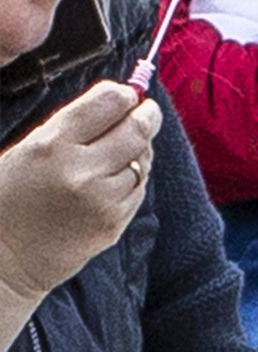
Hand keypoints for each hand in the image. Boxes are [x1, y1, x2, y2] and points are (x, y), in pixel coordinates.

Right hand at [0, 81, 157, 301]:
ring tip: (127, 148)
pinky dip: (134, 179)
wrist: (2, 257)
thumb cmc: (8, 197)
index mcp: (51, 145)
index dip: (124, 94)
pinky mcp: (114, 224)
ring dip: (141, 150)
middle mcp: (81, 171)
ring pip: (143, 161)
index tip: (128, 94)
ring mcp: (102, 200)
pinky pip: (138, 190)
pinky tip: (118, 178)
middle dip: (147, 115)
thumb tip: (118, 101)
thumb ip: (70, 128)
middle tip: (149, 111)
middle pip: (136, 130)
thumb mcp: (26, 150)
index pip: (107, 103)